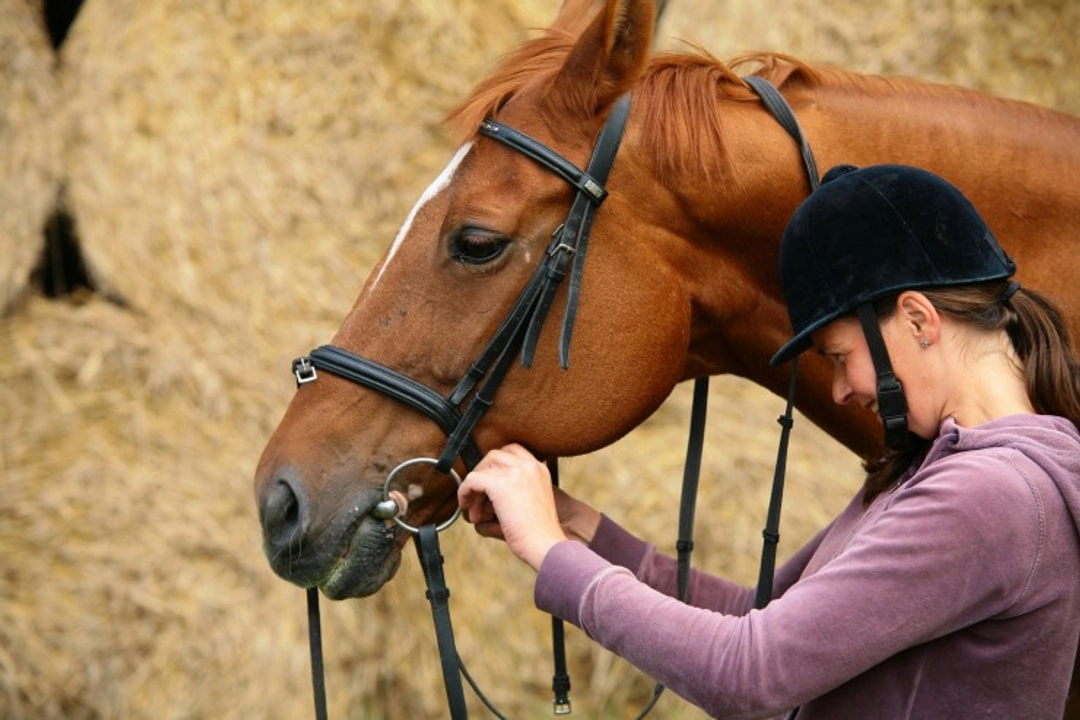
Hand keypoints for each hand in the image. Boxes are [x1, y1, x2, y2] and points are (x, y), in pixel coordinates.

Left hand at [458, 444, 568, 569]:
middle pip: (494, 456)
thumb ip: (510, 491)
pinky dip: (465, 492)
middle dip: (482, 476)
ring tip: (476, 512)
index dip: (494, 466)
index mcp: (539, 469)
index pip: (511, 450)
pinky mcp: (501, 485)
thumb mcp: (528, 503)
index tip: (487, 484)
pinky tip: (467, 508)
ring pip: (482, 468)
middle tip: (479, 501)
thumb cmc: (537, 534)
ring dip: (474, 488)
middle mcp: (529, 466)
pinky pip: (472, 480)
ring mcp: (516, 473)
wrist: (546, 546)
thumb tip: (478, 494)